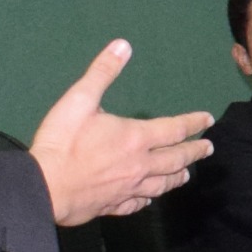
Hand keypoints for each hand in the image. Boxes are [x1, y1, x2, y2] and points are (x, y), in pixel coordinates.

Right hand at [29, 40, 211, 226]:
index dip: (193, 123)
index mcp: (135, 138)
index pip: (174, 129)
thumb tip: (123, 45)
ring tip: (186, 174)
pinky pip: (138, 204)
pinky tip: (149, 200)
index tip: (208, 120)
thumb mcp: (79, 99)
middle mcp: (139, 165)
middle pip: (175, 159)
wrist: (44, 186)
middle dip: (194, 152)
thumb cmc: (62, 141)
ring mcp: (128, 188)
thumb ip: (102, 72)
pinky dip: (148, 199)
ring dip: (177, 177)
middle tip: (208, 148)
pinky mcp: (114, 206)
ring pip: (162, 184)